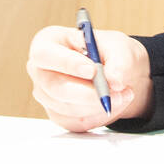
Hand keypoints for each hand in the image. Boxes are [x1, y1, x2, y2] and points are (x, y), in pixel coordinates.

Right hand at [27, 25, 152, 131]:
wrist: (115, 71)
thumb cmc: (109, 51)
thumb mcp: (119, 46)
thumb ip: (118, 61)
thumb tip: (114, 81)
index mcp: (47, 42)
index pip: (44, 54)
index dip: (66, 63)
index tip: (92, 71)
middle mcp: (40, 69)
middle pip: (54, 87)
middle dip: (88, 93)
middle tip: (116, 91)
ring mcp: (46, 94)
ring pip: (67, 107)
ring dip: (99, 105)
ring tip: (123, 93)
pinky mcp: (57, 114)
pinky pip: (76, 121)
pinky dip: (99, 115)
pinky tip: (114, 104)